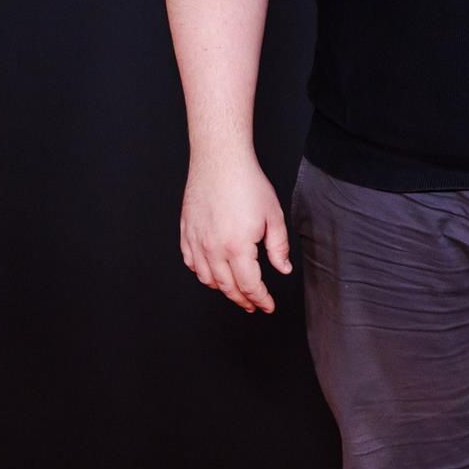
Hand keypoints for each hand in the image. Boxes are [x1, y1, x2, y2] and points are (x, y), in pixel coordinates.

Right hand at [179, 153, 291, 312]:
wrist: (220, 161)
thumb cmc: (247, 183)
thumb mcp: (273, 215)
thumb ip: (278, 247)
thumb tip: (282, 269)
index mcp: (238, 247)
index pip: (250, 285)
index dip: (260, 299)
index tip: (267, 306)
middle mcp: (213, 249)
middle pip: (228, 287)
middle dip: (243, 300)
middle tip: (253, 304)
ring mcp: (197, 242)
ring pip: (207, 279)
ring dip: (223, 289)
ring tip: (236, 291)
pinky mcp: (186, 233)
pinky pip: (191, 263)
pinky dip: (202, 273)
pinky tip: (212, 273)